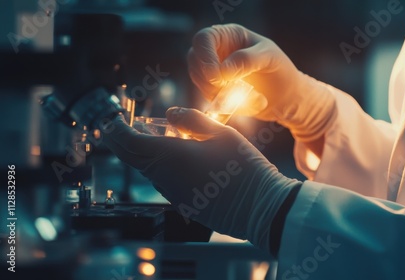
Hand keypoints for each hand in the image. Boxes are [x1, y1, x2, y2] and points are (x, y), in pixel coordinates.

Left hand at [101, 108, 300, 249]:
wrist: (260, 207)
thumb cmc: (243, 168)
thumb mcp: (222, 133)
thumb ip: (193, 121)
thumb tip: (171, 114)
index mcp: (169, 155)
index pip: (127, 142)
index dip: (115, 129)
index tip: (112, 120)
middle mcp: (164, 177)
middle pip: (133, 158)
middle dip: (126, 141)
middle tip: (127, 128)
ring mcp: (173, 194)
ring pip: (149, 170)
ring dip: (148, 154)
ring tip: (162, 139)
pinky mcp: (184, 205)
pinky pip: (165, 183)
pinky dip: (163, 168)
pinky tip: (183, 161)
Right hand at [188, 24, 336, 140]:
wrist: (288, 97)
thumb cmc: (281, 70)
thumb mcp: (269, 58)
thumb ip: (246, 60)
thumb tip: (221, 71)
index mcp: (228, 35)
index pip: (202, 39)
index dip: (205, 57)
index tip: (217, 77)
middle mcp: (217, 51)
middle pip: (195, 62)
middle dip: (210, 80)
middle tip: (231, 91)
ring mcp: (214, 73)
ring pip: (200, 83)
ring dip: (221, 95)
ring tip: (251, 97)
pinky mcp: (217, 92)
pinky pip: (210, 100)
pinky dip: (228, 105)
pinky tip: (252, 103)